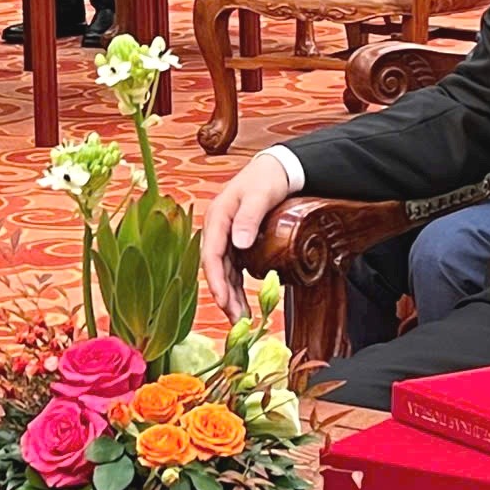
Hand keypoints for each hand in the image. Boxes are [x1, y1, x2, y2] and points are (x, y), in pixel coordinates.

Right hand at [197, 152, 296, 318]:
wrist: (278, 169)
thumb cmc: (267, 178)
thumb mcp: (260, 194)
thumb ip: (249, 217)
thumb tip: (240, 243)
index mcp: (218, 216)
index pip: (211, 254)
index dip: (216, 279)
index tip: (223, 300)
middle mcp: (218, 229)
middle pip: (216, 267)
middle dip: (224, 294)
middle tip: (235, 320)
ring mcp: (227, 237)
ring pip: (224, 272)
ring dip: (230, 295)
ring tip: (240, 319)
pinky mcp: (237, 242)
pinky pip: (234, 269)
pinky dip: (237, 287)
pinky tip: (242, 303)